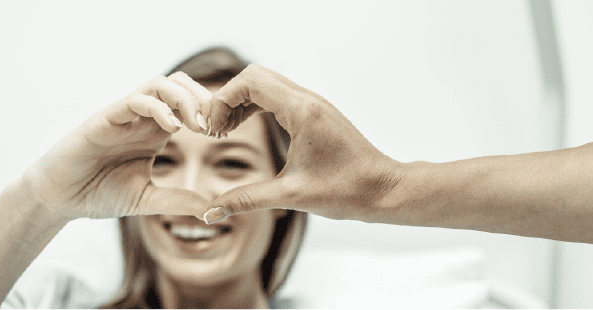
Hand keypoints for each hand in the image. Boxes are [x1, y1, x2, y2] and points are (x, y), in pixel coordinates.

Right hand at [24, 72, 215, 219]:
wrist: (58, 197)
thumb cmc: (97, 193)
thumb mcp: (145, 200)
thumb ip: (176, 200)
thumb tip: (211, 209)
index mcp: (154, 132)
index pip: (189, 105)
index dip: (210, 113)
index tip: (224, 134)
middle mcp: (142, 118)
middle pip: (180, 85)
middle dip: (204, 99)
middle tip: (216, 126)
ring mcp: (123, 115)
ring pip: (160, 84)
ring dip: (185, 99)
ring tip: (199, 125)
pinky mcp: (104, 118)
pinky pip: (135, 100)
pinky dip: (158, 108)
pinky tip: (173, 128)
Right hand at [204, 64, 405, 222]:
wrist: (383, 190)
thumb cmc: (347, 190)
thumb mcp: (291, 196)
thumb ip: (247, 200)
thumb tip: (210, 212)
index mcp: (302, 111)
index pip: (250, 81)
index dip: (222, 100)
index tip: (212, 129)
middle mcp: (308, 100)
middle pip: (255, 76)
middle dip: (228, 97)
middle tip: (215, 128)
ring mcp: (313, 104)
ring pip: (266, 84)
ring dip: (241, 101)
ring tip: (225, 130)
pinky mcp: (316, 113)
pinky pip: (278, 96)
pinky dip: (256, 106)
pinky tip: (245, 127)